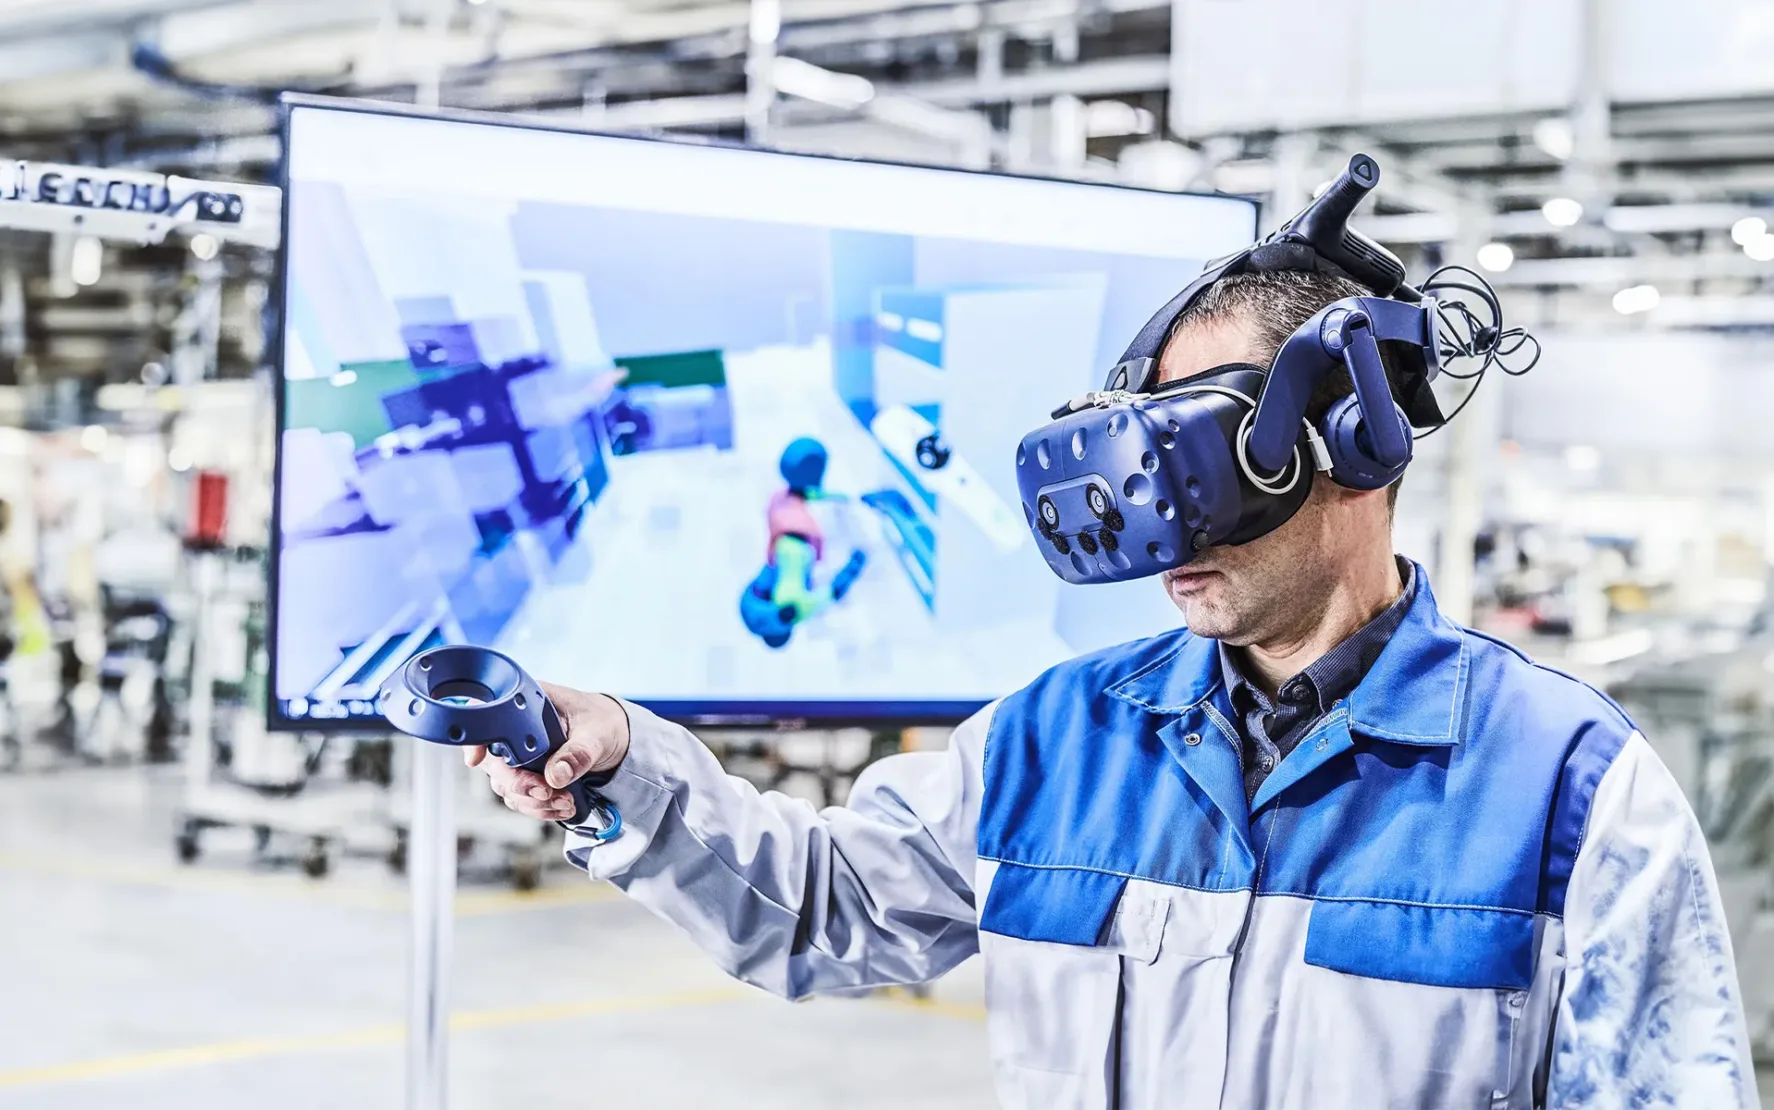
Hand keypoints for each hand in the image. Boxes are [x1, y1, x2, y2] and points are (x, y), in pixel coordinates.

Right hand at [463, 681, 630, 821]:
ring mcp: (518, 755)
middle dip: (518, 784)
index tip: (476, 759)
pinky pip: (521, 798)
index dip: (474, 736)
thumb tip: (555, 776)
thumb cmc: (601, 722)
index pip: (485, 714)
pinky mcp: (527, 775)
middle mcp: (514, 729)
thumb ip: (578, 752)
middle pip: (493, 761)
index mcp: (525, 704)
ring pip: (506, 786)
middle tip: (546, 793)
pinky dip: (541, 808)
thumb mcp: (597, 733)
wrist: (614, 738)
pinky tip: (564, 807)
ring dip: (533, 801)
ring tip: (567, 803)